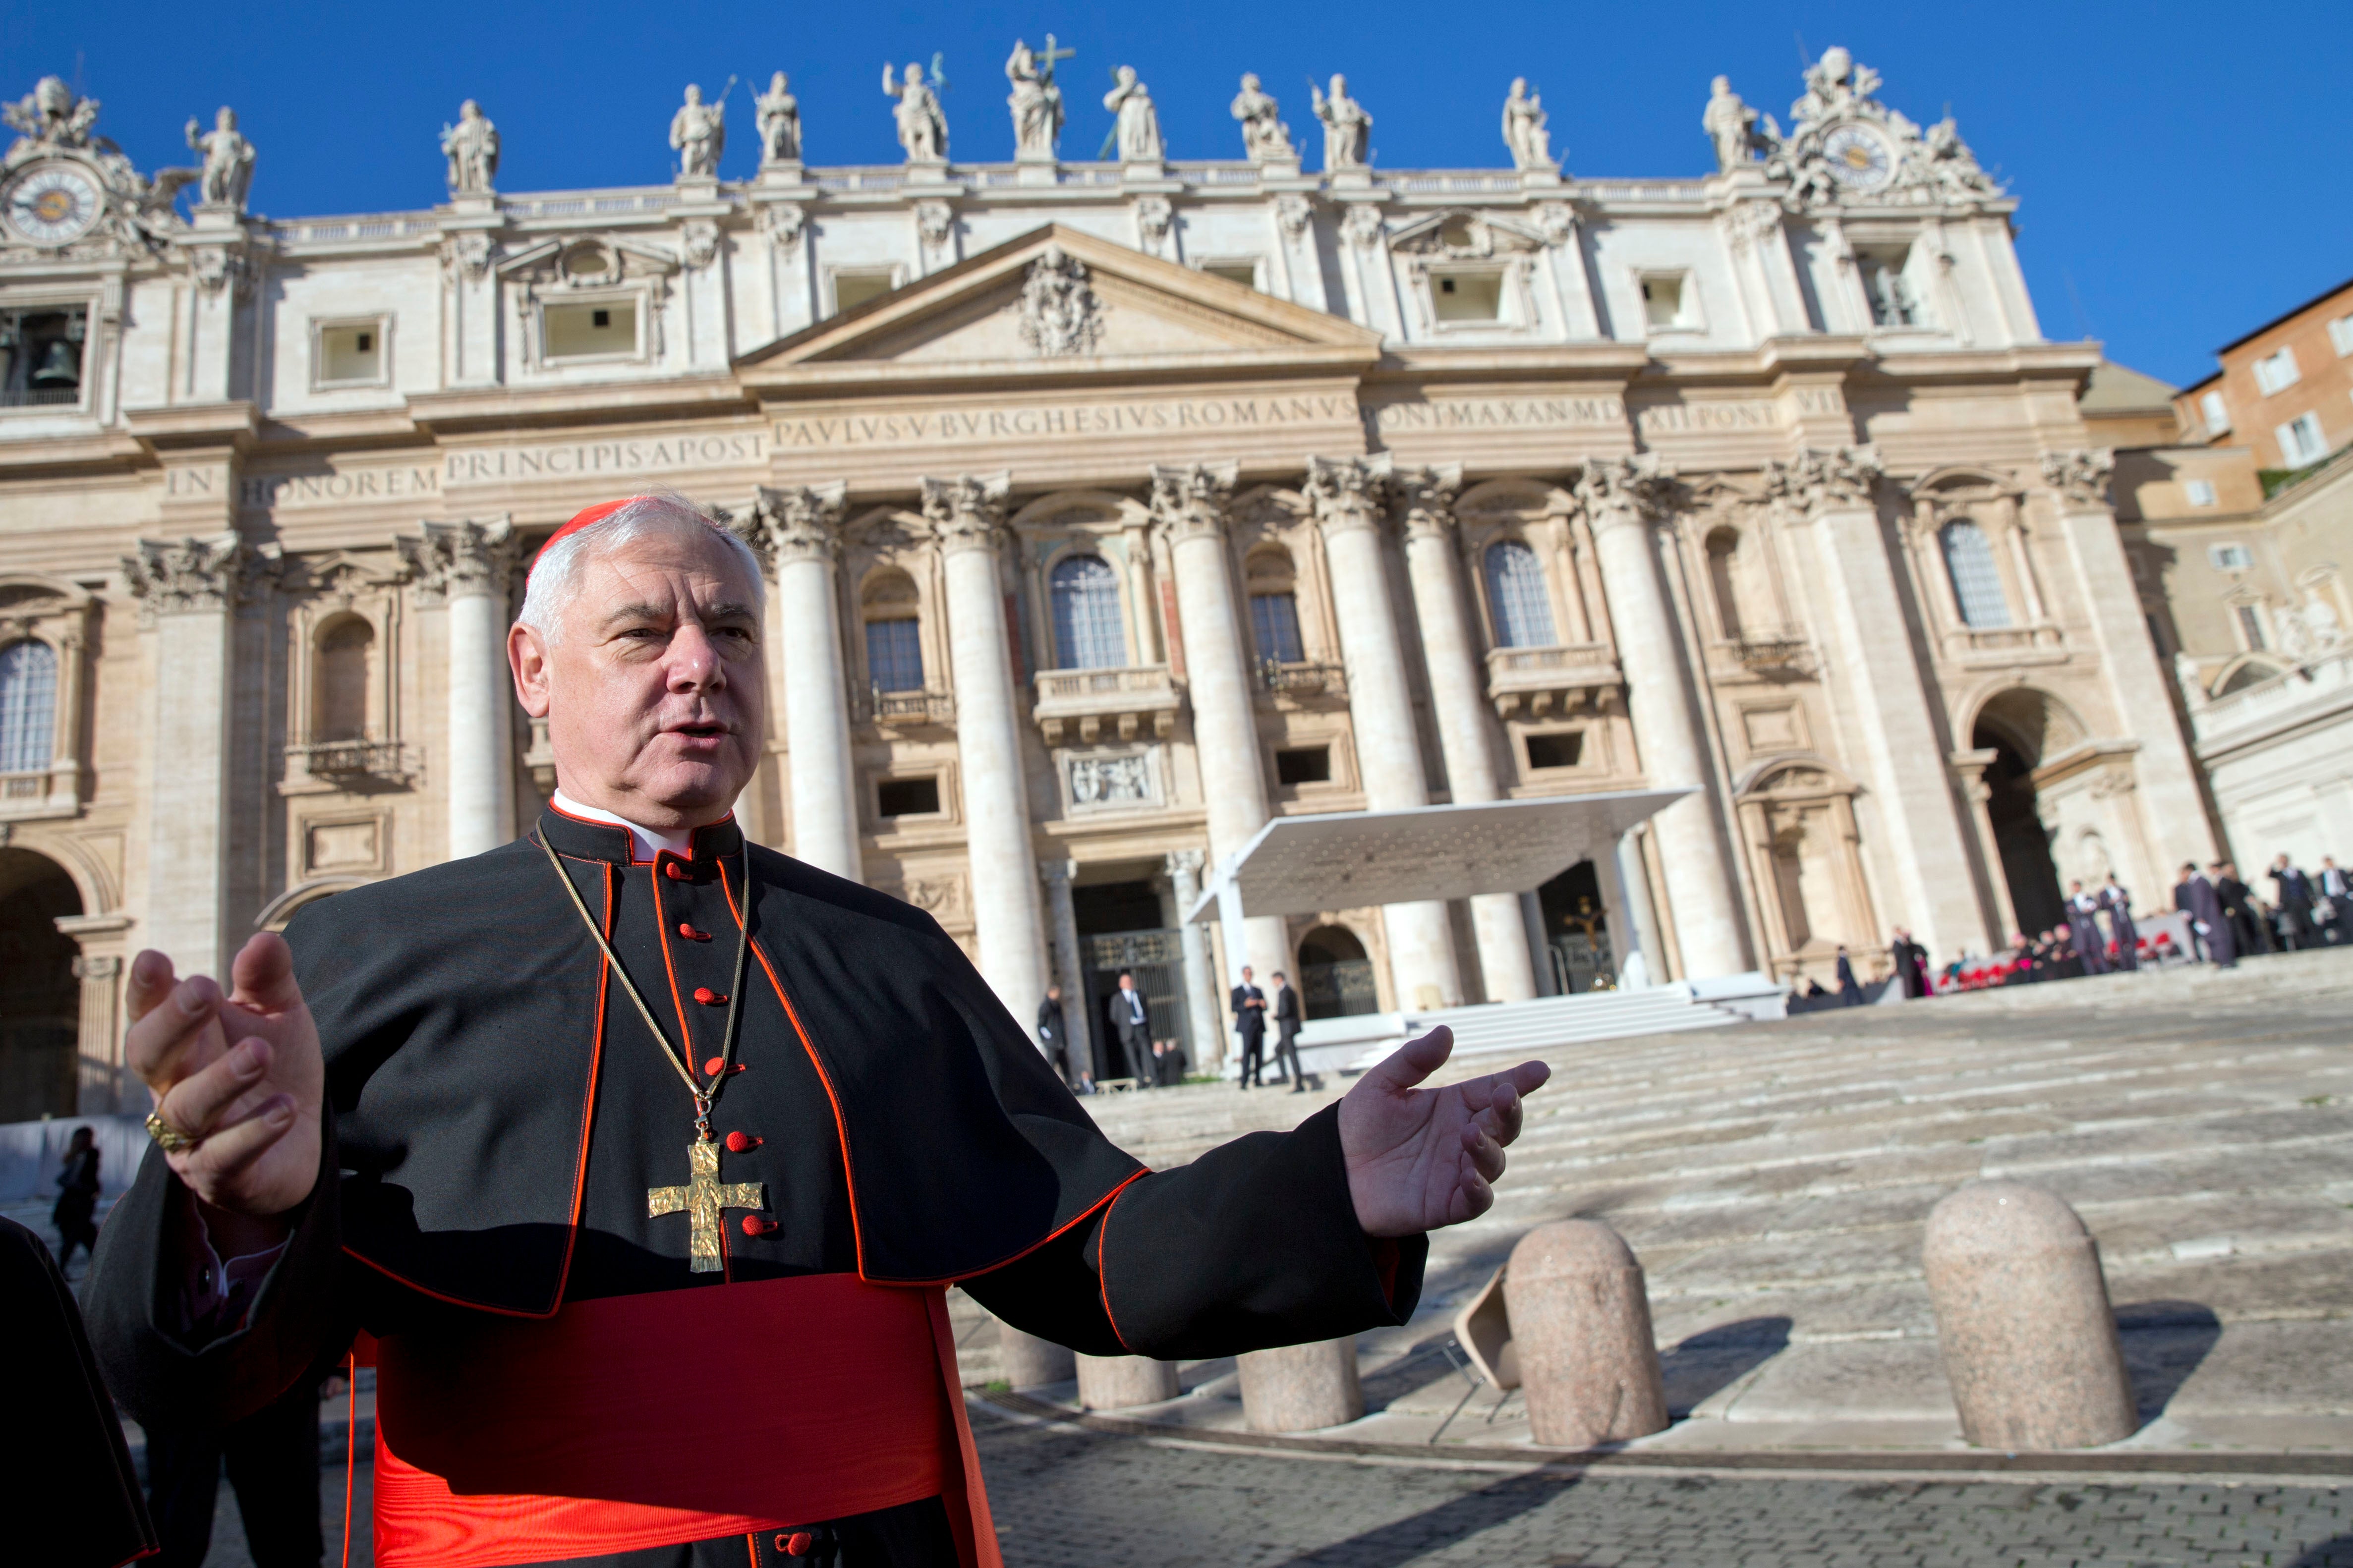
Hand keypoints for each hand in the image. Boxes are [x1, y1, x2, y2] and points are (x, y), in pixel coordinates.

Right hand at [126, 934, 324, 1248]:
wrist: (298, 1145)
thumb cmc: (275, 1069)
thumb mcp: (278, 1018)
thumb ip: (268, 982)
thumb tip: (264, 938)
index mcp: (181, 1043)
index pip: (148, 1014)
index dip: (145, 990)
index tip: (153, 960)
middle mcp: (173, 1087)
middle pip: (150, 1057)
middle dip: (172, 1023)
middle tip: (204, 989)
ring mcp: (191, 1135)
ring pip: (187, 1108)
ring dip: (222, 1078)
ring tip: (261, 1053)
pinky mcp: (220, 1174)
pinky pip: (226, 1156)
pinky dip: (253, 1132)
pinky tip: (286, 1109)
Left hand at [1338, 1026, 1547, 1237]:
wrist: (1333, 1170)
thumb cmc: (1359, 1125)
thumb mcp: (1382, 1084)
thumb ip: (1414, 1060)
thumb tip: (1447, 1031)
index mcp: (1454, 1105)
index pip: (1493, 1090)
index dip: (1519, 1080)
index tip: (1540, 1070)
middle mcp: (1463, 1137)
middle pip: (1503, 1125)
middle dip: (1510, 1110)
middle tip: (1504, 1095)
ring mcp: (1458, 1171)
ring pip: (1494, 1162)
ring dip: (1489, 1148)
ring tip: (1469, 1133)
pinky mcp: (1446, 1204)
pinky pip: (1476, 1201)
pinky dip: (1479, 1190)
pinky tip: (1469, 1176)